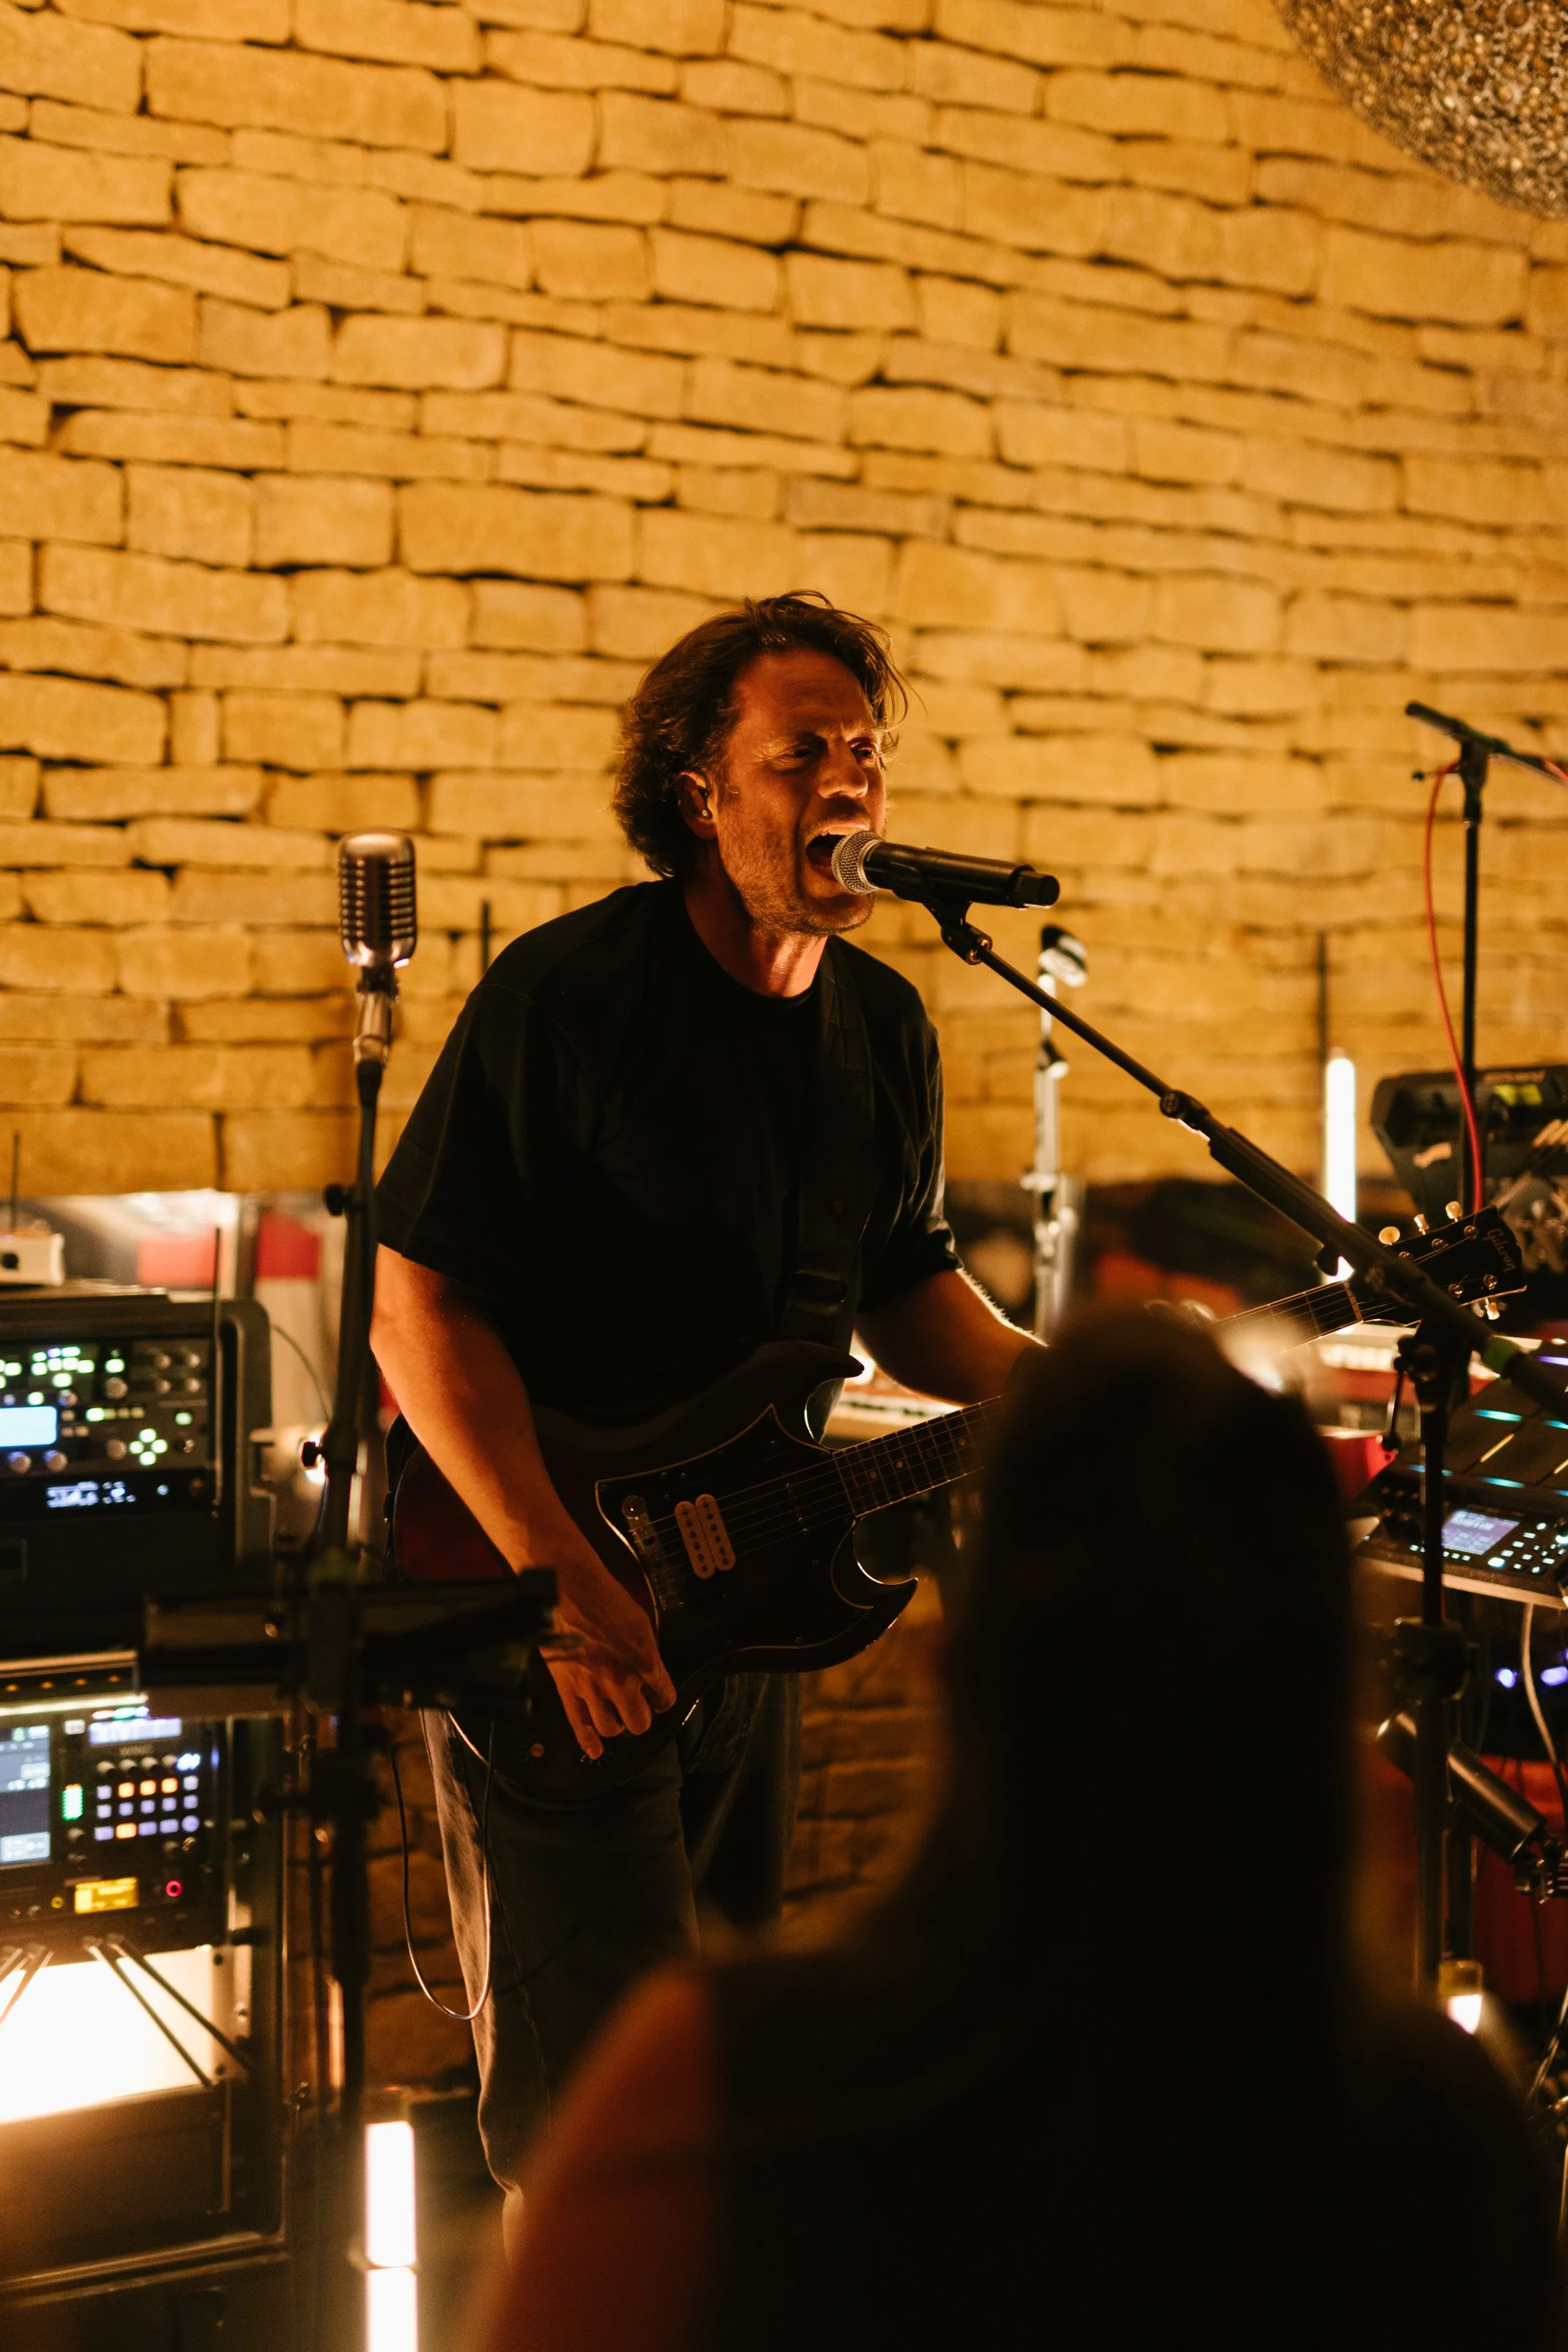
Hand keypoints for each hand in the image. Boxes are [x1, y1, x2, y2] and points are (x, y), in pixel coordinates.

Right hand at [542, 1542, 675, 1760]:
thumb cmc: (605, 1597)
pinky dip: (588, 1742)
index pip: (665, 1698)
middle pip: (639, 1722)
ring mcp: (592, 1688)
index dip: (662, 1700)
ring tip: (614, 1715)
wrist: (569, 1587)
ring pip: (611, 1728)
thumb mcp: (640, 1622)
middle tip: (636, 1707)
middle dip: (640, 1716)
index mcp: (645, 1661)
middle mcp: (621, 1681)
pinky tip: (595, 1752)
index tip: (657, 1697)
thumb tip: (647, 1672)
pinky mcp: (567, 1688)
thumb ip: (645, 1653)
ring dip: (615, 1724)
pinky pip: (579, 1725)